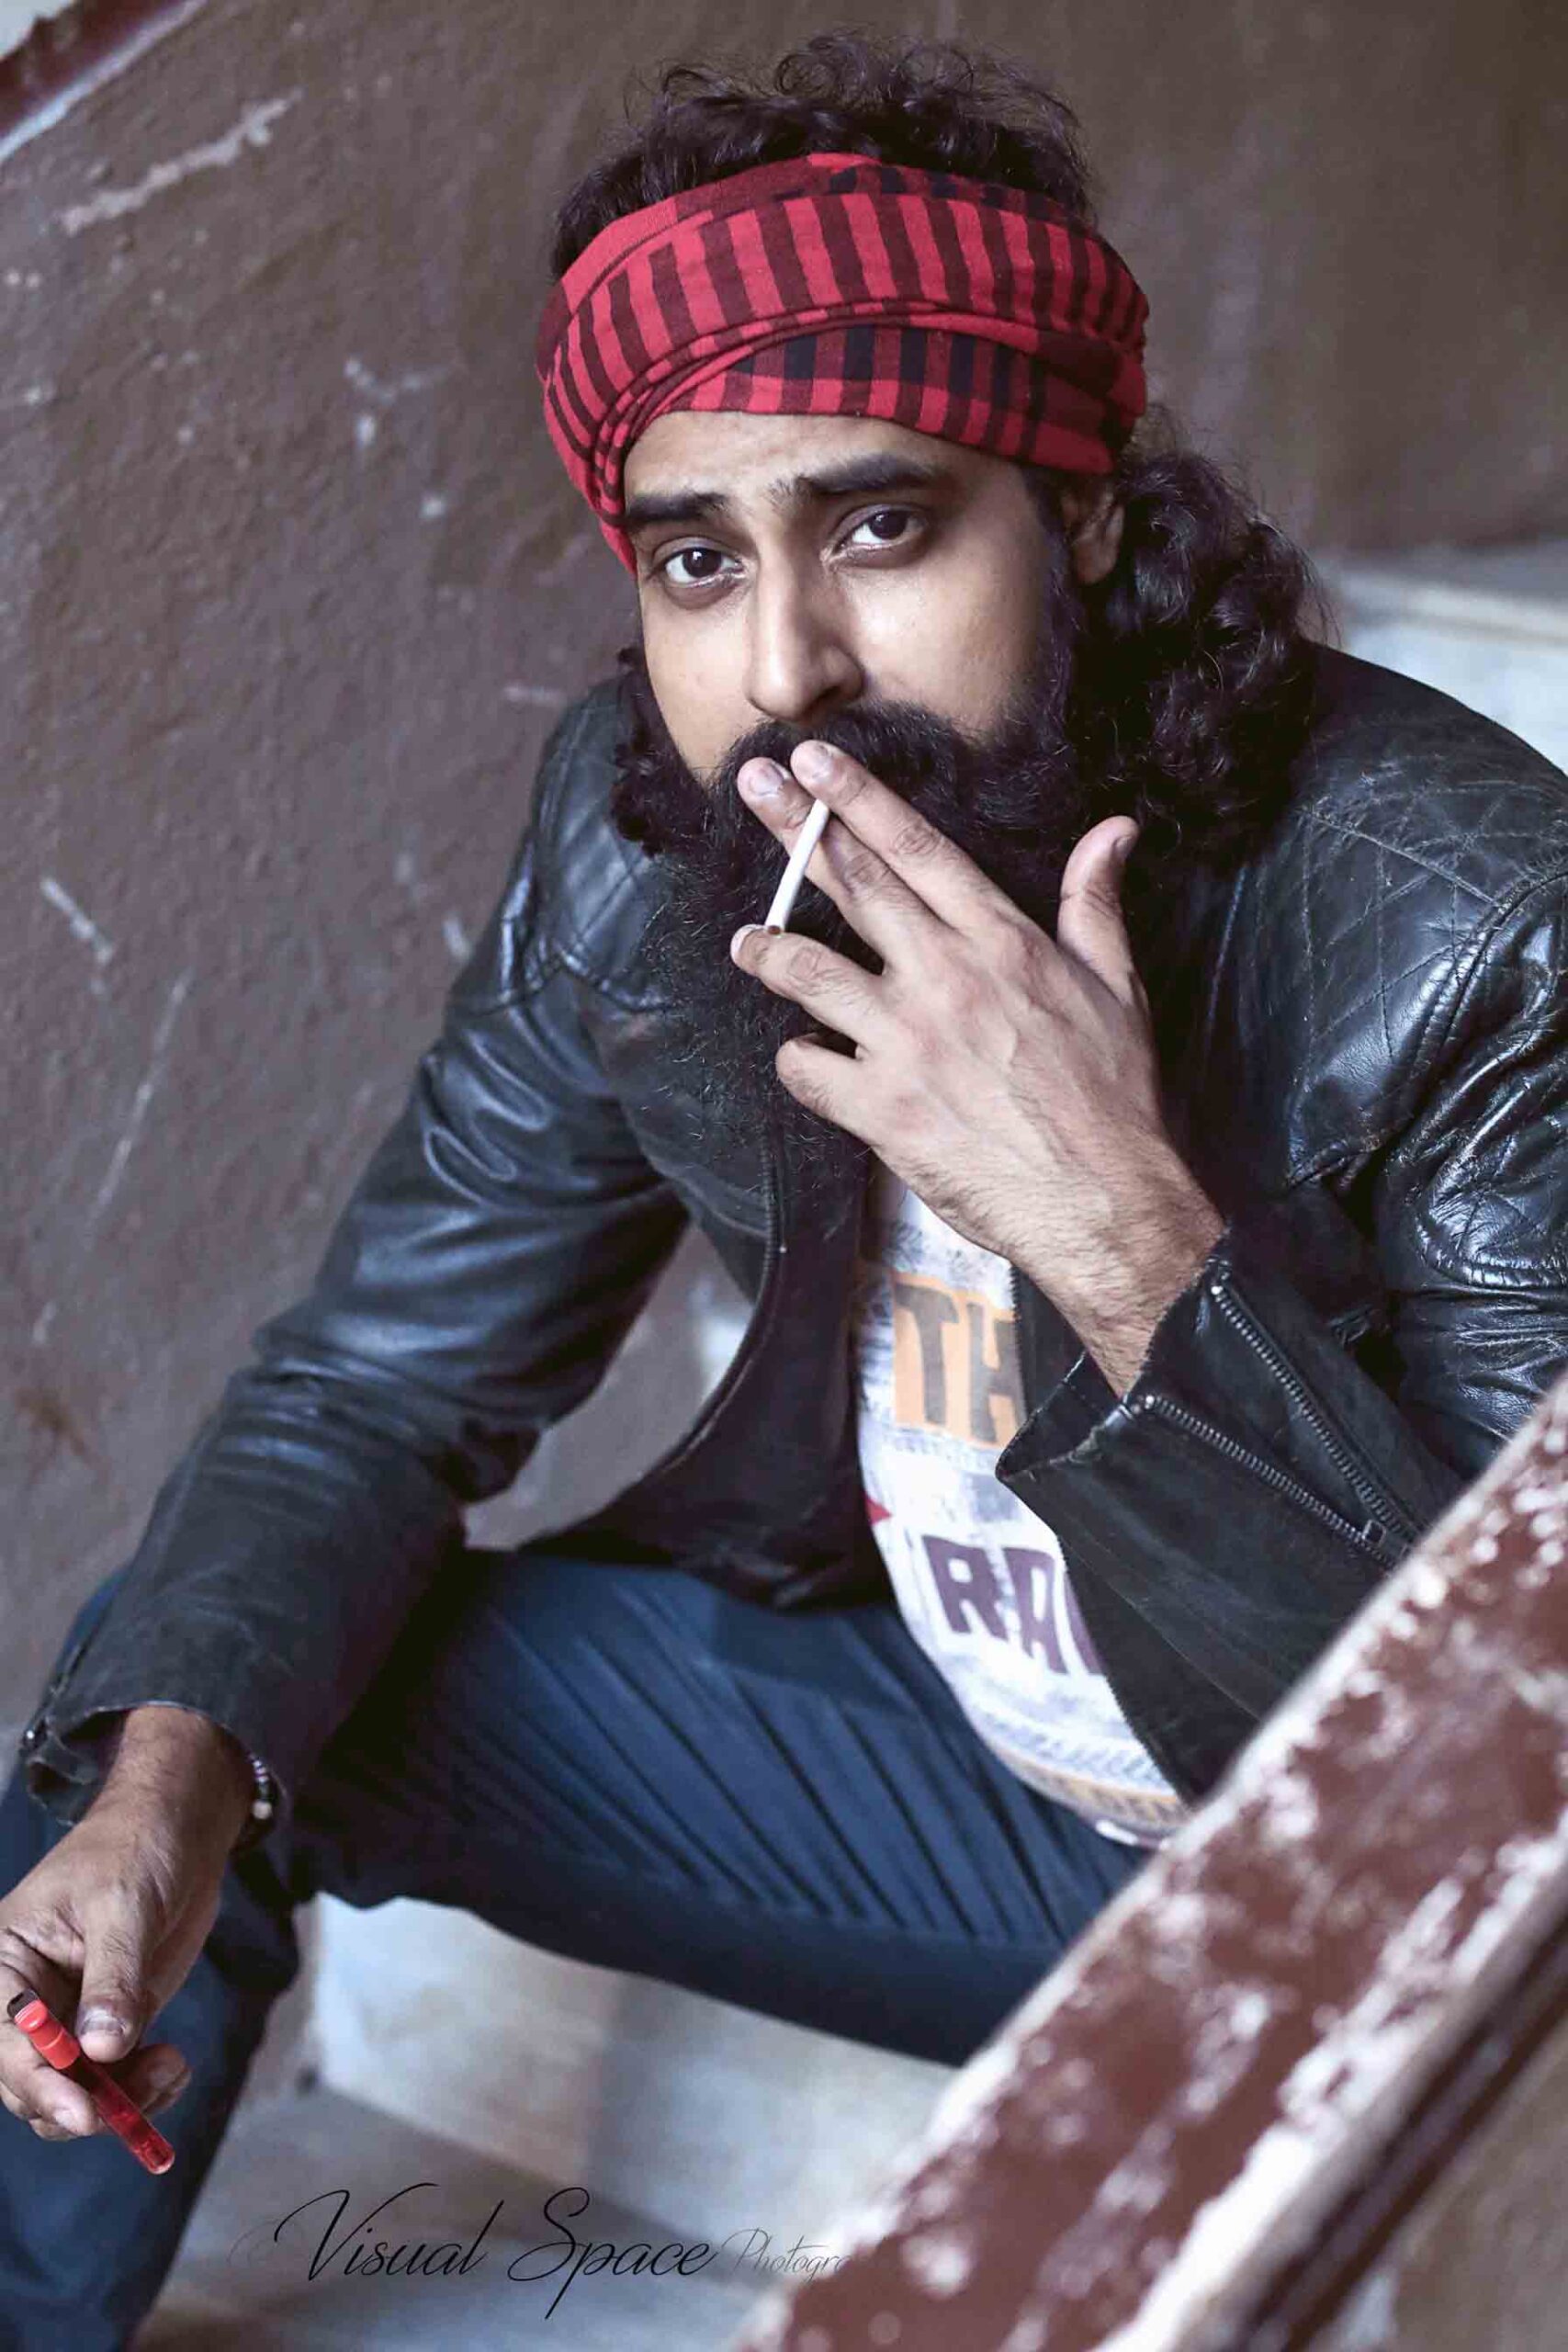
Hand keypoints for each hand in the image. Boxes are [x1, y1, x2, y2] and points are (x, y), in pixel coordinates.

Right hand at [0, 1709, 250, 2143]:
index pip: (4, 2039)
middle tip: (129, 2108)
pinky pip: (113, 2078)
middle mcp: (26, 1998)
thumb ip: (112, 1977)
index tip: (82, 2109)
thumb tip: (102, 2049)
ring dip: (119, 2099)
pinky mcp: (110, 2024)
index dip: (37, 2082)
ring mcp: (69, 2016)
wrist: (180, 1828)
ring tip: (170, 2068)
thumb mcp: (122, 1904)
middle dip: (79, 2102)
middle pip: (30, 2081)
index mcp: (4, 1961)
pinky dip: (142, 2088)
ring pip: (73, 2091)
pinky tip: (173, 2068)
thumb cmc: (136, 1847)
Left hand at [729, 739, 1224, 1381]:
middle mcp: (946, 977)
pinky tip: (803, 1059)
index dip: (857, 798)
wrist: (1103, 1200)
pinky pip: (808, 1069)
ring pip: (809, 972)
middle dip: (796, 830)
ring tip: (745, 942)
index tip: (811, 759)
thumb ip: (1095, 902)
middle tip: (751, 788)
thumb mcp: (1116, 985)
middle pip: (853, 886)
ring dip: (767, 950)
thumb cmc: (1113, 1096)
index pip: (916, 848)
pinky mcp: (881, 1108)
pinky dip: (798, 1061)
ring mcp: (907, 1042)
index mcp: (1001, 941)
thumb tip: (1113, 831)